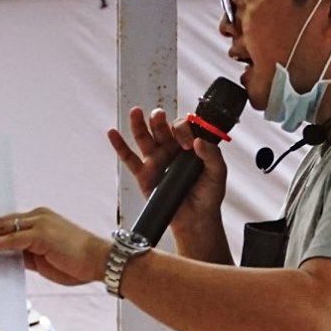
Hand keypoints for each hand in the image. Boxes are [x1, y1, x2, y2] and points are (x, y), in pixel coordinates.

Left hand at [0, 208, 109, 288]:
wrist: (99, 261)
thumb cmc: (76, 263)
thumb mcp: (43, 260)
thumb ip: (24, 256)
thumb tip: (4, 259)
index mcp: (37, 222)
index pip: (4, 223)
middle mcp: (36, 218)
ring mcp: (38, 224)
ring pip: (0, 227)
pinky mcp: (40, 236)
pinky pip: (10, 240)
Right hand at [109, 106, 227, 225]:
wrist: (195, 218)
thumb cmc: (208, 195)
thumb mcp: (218, 174)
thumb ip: (212, 155)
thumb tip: (199, 141)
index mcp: (188, 146)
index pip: (182, 128)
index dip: (183, 130)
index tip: (188, 144)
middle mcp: (170, 150)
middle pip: (161, 128)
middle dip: (158, 120)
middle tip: (159, 116)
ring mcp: (155, 161)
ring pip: (144, 138)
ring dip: (139, 124)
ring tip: (136, 112)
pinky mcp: (144, 175)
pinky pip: (129, 159)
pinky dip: (119, 146)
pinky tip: (112, 133)